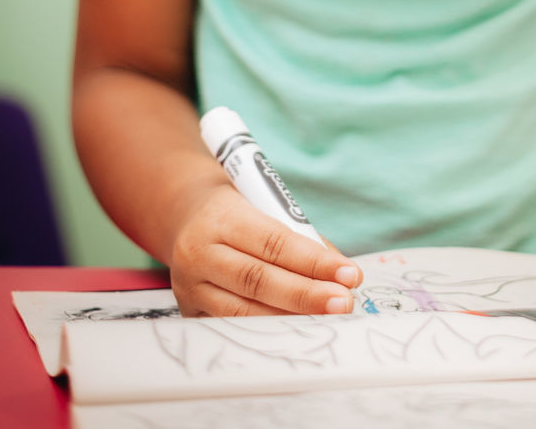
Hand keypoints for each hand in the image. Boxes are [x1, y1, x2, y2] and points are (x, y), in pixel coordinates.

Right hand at [168, 181, 362, 315]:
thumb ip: (299, 238)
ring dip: (290, 318)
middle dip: (307, 295)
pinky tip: (294, 329)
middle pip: (259, 280)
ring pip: (243, 311)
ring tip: (326, 318)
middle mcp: (200, 252)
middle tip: (344, 303)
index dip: (315, 261)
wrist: (185, 214)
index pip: (275, 243)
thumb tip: (338, 273)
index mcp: (223, 217)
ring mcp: (190, 285)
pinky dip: (266, 328)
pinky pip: (232, 325)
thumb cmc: (237, 210)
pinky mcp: (189, 310)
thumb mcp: (265, 206)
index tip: (350, 274)